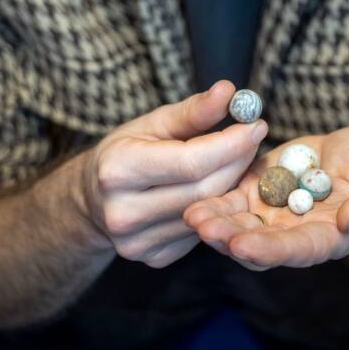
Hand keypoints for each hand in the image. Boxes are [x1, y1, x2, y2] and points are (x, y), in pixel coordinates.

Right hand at [82, 80, 267, 267]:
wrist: (93, 197)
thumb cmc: (127, 150)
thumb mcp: (152, 123)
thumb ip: (192, 111)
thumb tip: (229, 91)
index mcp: (118, 170)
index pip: (190, 161)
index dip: (230, 144)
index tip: (255, 124)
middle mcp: (124, 212)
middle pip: (204, 189)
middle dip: (238, 160)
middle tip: (254, 137)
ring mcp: (137, 242)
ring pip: (207, 211)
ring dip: (232, 182)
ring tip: (239, 157)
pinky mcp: (153, 258)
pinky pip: (201, 230)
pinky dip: (217, 206)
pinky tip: (219, 186)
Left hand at [183, 125, 348, 270]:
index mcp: (330, 236)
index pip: (298, 249)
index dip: (271, 250)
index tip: (245, 246)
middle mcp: (296, 232)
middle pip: (259, 242)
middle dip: (229, 237)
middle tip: (204, 227)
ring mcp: (274, 212)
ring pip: (239, 224)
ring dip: (215, 221)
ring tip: (191, 213)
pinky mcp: (259, 189)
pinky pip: (231, 198)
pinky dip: (214, 198)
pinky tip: (193, 194)